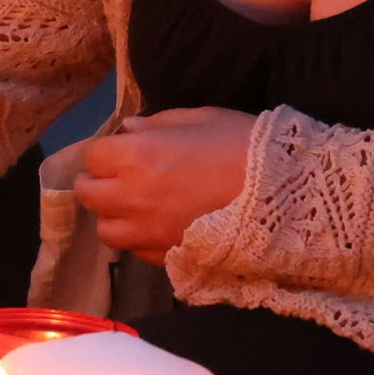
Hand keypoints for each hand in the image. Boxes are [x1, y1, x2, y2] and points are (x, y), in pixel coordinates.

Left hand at [66, 106, 256, 259]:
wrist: (284, 194)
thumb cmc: (243, 146)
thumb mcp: (201, 118)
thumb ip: (158, 124)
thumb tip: (129, 129)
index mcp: (137, 156)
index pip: (94, 156)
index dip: (107, 152)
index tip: (122, 151)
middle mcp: (132, 196)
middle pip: (89, 195)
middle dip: (98, 183)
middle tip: (117, 178)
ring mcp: (147, 231)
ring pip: (106, 230)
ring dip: (113, 216)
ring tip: (133, 207)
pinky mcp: (166, 256)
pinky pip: (135, 251)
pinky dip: (138, 239)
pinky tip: (157, 226)